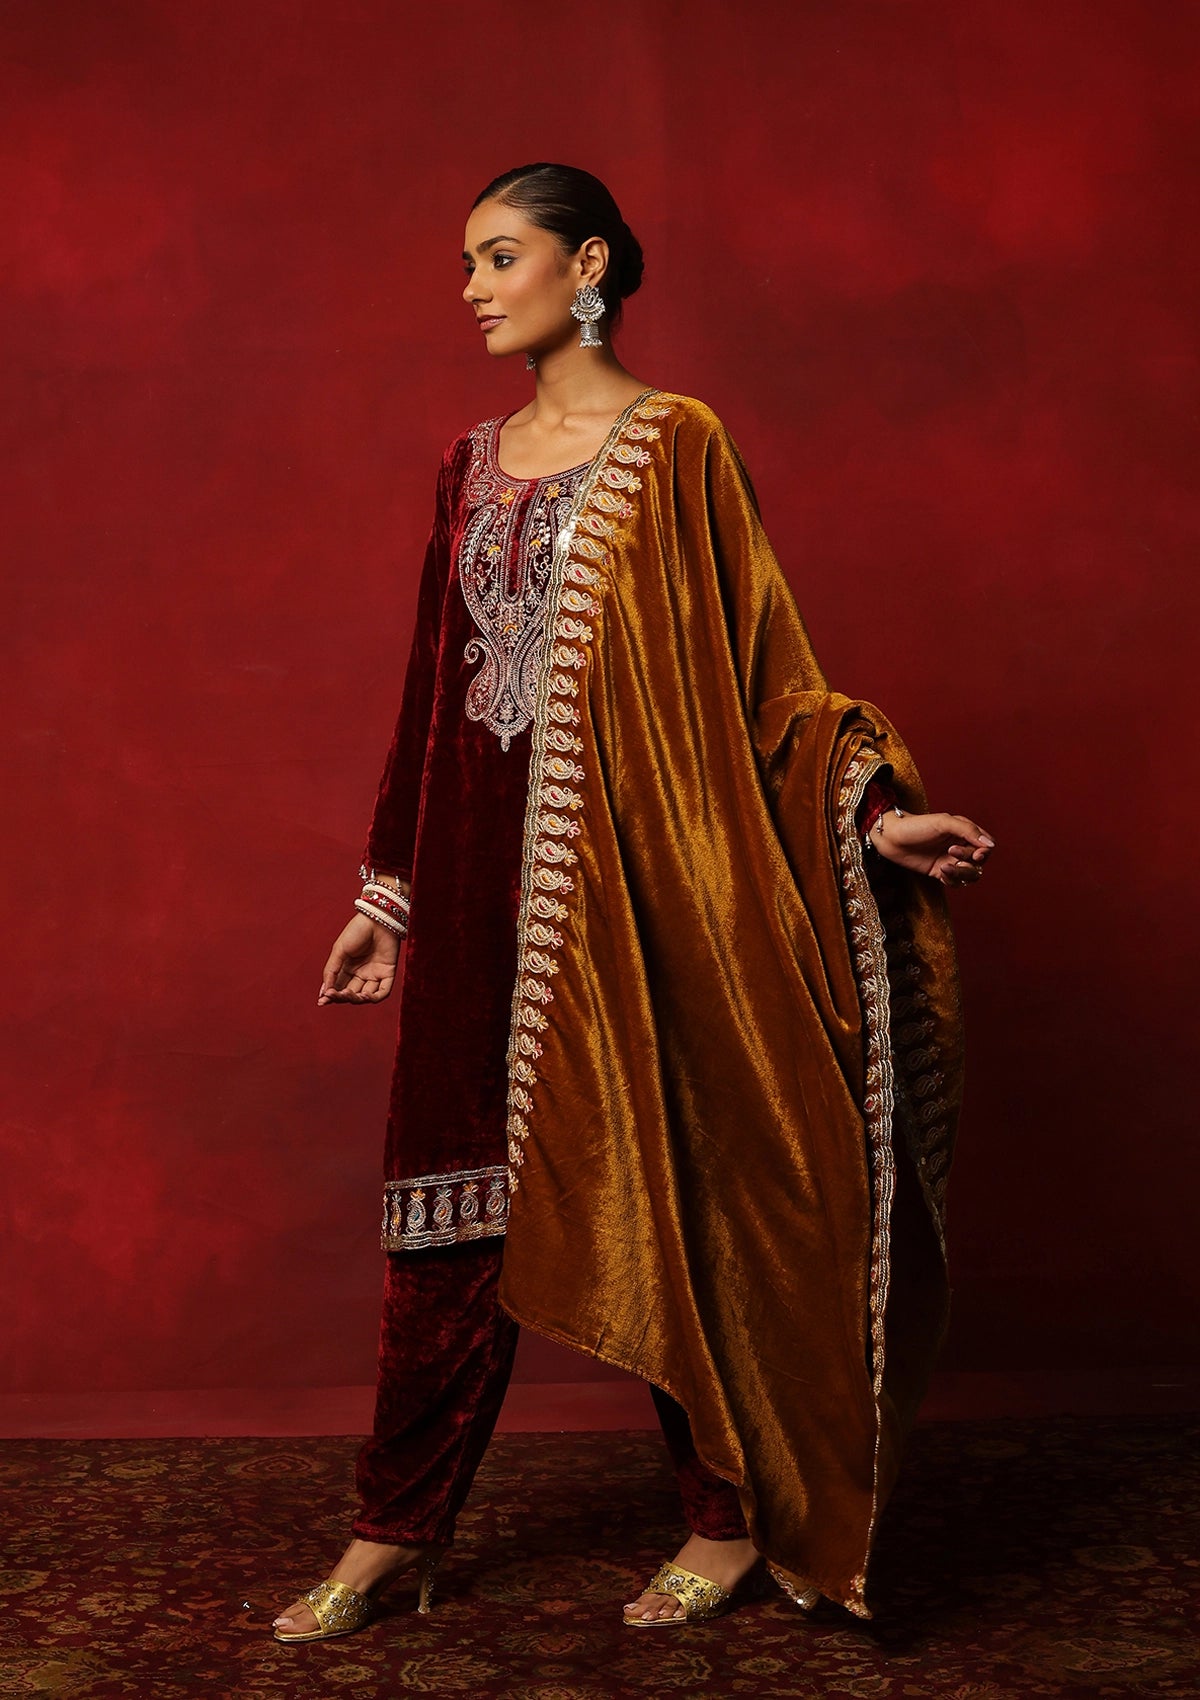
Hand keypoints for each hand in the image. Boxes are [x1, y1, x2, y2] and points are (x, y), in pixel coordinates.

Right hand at [319, 913, 401, 1004]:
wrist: (377, 918)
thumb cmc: (357, 931)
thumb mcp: (339, 950)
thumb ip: (331, 971)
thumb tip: (324, 992)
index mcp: (347, 968)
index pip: (338, 987)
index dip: (331, 996)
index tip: (322, 1002)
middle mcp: (361, 973)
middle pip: (351, 993)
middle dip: (341, 997)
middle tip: (334, 995)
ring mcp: (375, 974)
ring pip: (365, 996)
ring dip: (356, 999)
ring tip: (348, 994)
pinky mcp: (388, 973)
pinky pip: (383, 992)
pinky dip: (374, 998)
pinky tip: (364, 995)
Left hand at [872, 809, 994, 886]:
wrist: (891, 838)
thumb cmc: (916, 825)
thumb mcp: (943, 822)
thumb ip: (968, 830)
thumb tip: (990, 845)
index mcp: (964, 832)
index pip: (986, 846)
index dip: (984, 852)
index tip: (976, 853)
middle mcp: (960, 846)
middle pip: (979, 863)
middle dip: (969, 862)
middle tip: (952, 853)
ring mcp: (950, 860)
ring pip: (969, 875)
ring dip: (961, 874)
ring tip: (945, 867)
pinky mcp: (940, 872)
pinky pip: (955, 882)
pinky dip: (951, 880)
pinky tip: (940, 872)